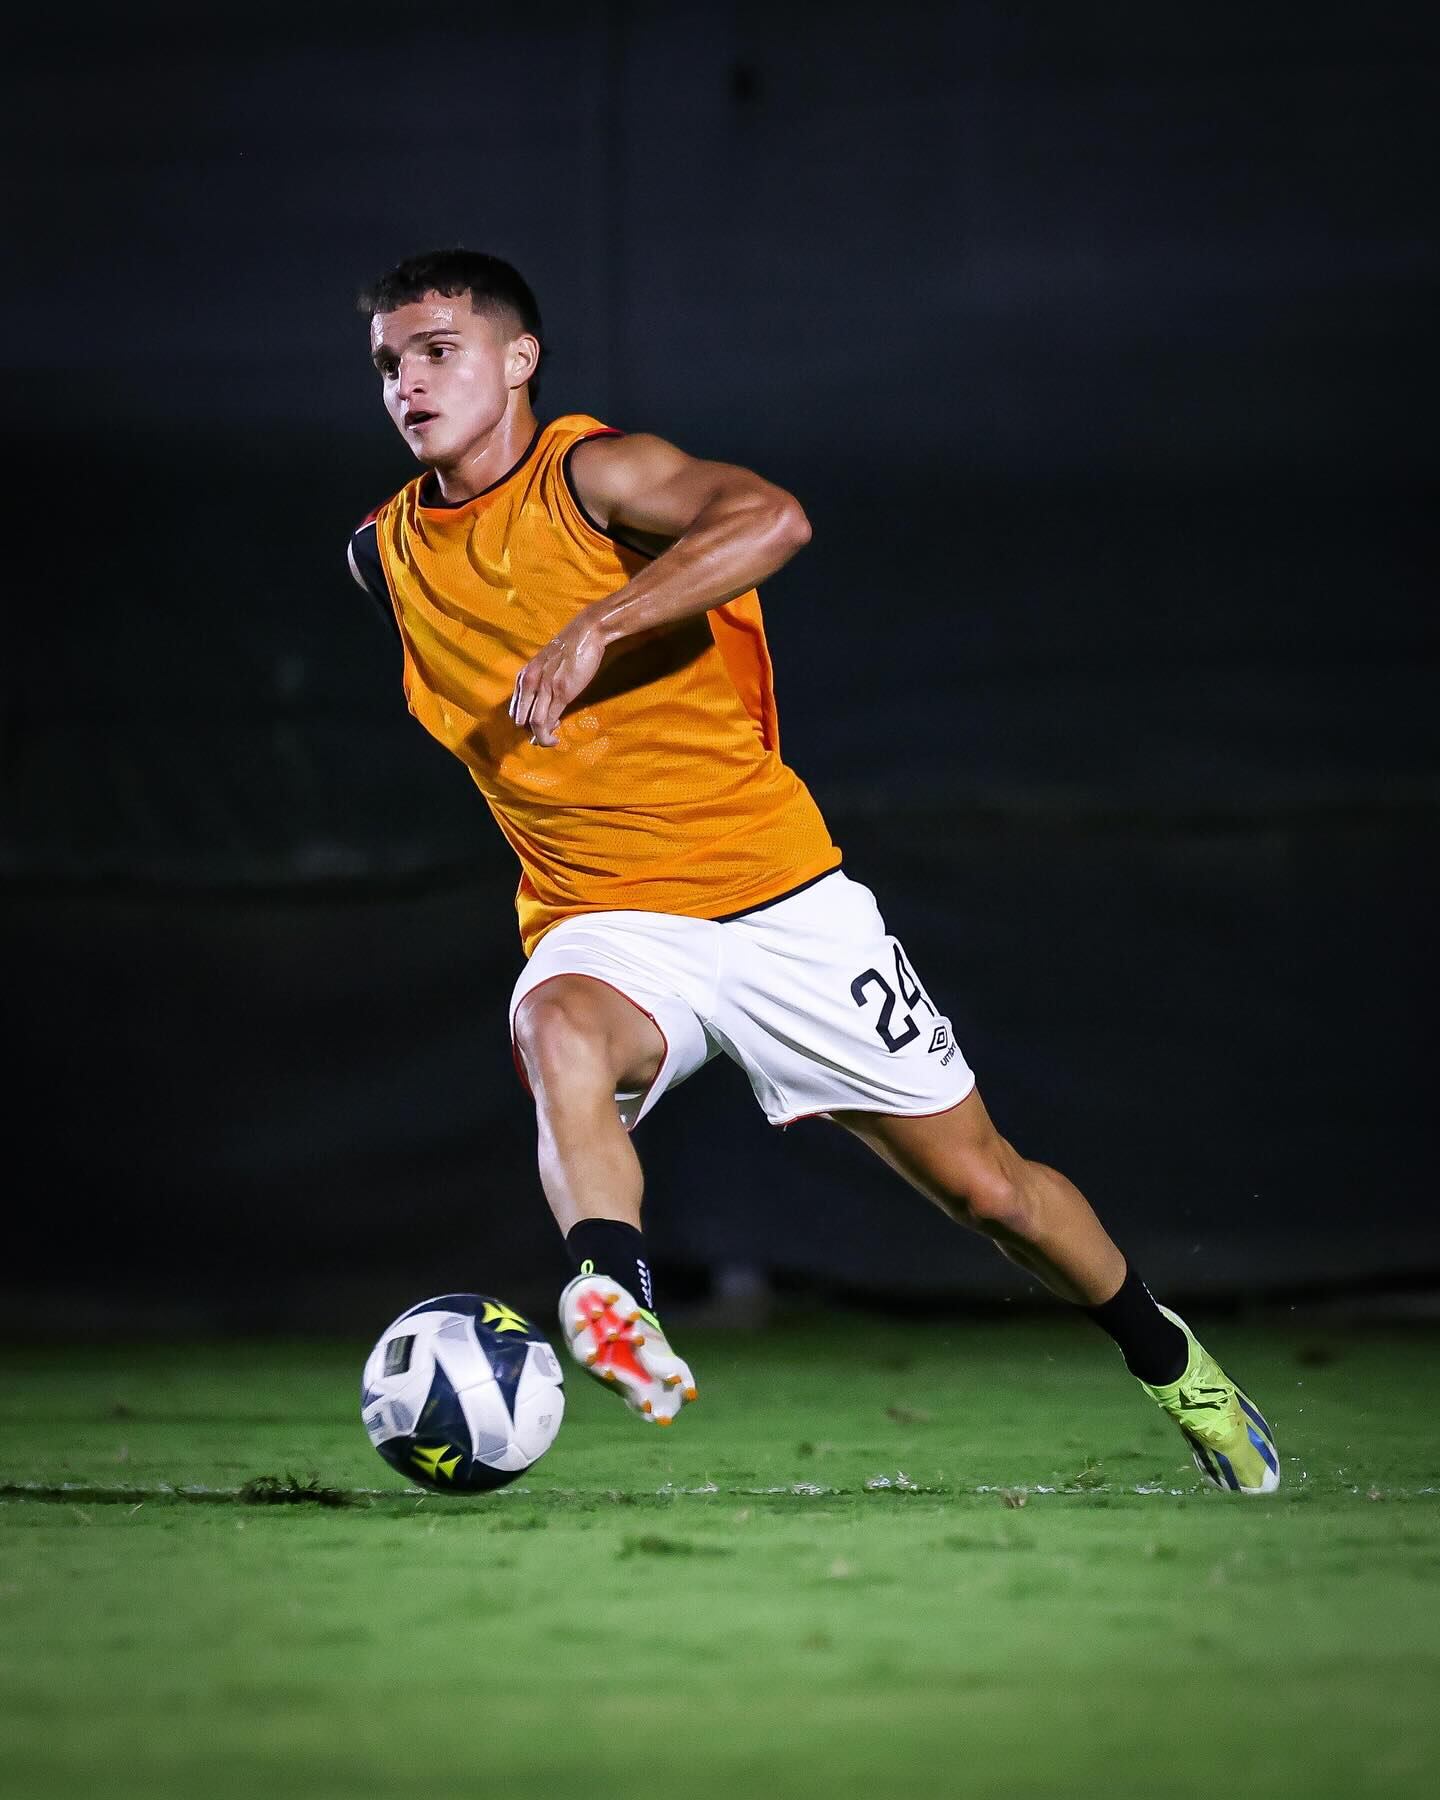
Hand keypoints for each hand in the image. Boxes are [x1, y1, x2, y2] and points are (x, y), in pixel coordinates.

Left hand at [508, 612, 606, 747]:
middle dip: (530, 733)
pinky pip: (548, 720)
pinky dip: (548, 735)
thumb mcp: (545, 665)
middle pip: (520, 718)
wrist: (586, 633)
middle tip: (544, 736)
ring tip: (550, 741)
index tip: (539, 726)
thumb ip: (540, 682)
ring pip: (533, 723)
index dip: (524, 723)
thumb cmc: (569, 648)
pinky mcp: (561, 692)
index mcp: (524, 676)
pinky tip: (555, 739)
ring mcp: (545, 688)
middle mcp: (530, 682)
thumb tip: (543, 704)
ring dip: (540, 738)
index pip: (516, 709)